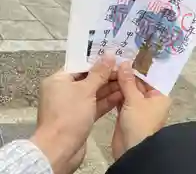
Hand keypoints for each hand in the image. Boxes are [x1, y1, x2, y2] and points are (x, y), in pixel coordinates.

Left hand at [31, 55, 121, 173]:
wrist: (60, 150)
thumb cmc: (69, 115)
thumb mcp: (85, 90)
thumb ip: (99, 72)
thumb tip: (109, 55)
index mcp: (59, 80)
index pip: (80, 65)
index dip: (97, 60)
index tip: (114, 55)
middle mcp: (64, 91)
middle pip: (88, 78)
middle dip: (106, 74)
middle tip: (125, 68)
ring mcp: (72, 105)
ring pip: (93, 92)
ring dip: (109, 87)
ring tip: (127, 80)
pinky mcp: (80, 118)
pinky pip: (95, 105)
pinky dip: (107, 100)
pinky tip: (122, 94)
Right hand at [112, 62, 170, 160]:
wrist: (131, 151)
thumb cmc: (139, 123)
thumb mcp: (134, 100)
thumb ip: (128, 81)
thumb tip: (124, 62)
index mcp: (159, 94)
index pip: (150, 75)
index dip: (140, 65)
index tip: (129, 52)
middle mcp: (150, 99)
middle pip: (138, 82)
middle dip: (127, 72)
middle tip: (115, 56)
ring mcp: (138, 107)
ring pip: (129, 90)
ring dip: (120, 81)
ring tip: (109, 65)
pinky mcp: (127, 113)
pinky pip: (121, 98)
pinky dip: (115, 91)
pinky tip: (106, 80)